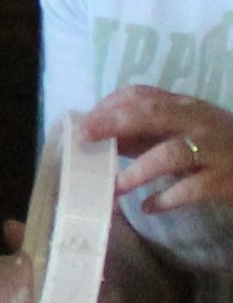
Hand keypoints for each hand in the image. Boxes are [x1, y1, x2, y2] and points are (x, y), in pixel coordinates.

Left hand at [82, 88, 232, 213]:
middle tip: (86, 139)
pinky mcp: (223, 180)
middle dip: (114, 124)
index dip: (109, 106)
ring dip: (139, 170)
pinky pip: (191, 189)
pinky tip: (148, 207)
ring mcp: (212, 149)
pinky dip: (167, 199)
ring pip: (172, 153)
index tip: (83, 123)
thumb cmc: (216, 146)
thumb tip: (100, 138)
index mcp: (183, 106)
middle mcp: (197, 121)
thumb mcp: (182, 131)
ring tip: (116, 186)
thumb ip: (145, 133)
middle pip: (152, 114)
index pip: (141, 95)